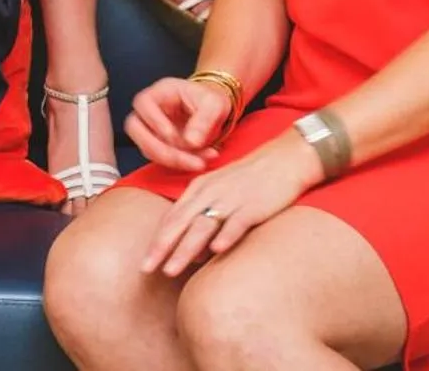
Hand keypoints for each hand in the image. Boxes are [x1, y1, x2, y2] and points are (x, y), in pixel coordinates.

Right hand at [124, 75, 231, 173]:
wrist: (213, 112)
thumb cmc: (210, 101)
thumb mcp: (214, 105)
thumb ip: (203, 121)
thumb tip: (191, 142)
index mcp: (161, 92)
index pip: (143, 103)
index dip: (154, 121)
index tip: (172, 136)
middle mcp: (150, 110)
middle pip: (135, 128)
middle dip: (159, 148)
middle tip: (185, 158)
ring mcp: (151, 128)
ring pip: (146, 147)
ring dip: (171, 159)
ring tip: (200, 162)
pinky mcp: (157, 144)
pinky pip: (159, 157)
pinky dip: (179, 163)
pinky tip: (200, 160)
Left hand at [141, 133, 321, 276]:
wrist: (283, 158)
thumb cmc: (250, 178)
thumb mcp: (219, 190)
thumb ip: (203, 215)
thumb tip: (192, 251)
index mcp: (199, 188)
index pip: (172, 217)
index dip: (157, 240)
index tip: (144, 262)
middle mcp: (210, 193)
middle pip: (180, 222)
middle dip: (161, 247)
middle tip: (145, 269)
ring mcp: (231, 199)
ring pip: (202, 225)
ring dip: (185, 248)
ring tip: (171, 269)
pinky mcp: (254, 205)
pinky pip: (237, 222)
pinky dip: (226, 235)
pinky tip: (216, 251)